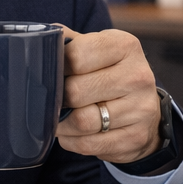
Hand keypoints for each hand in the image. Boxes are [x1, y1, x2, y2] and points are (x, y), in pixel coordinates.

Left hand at [54, 26, 162, 162]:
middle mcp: (138, 75)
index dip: (57, 67)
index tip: (55, 73)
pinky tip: (74, 133)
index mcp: (125, 45)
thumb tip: (38, 39)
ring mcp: (141, 108)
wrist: (144, 109)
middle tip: (55, 99)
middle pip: (76, 91)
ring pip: (83, 121)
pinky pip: (89, 144)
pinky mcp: (136, 136)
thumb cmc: (110, 74)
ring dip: (63, 124)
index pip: (76, 56)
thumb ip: (69, 42)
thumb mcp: (97, 50)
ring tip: (61, 118)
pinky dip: (73, 141)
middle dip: (59, 98)